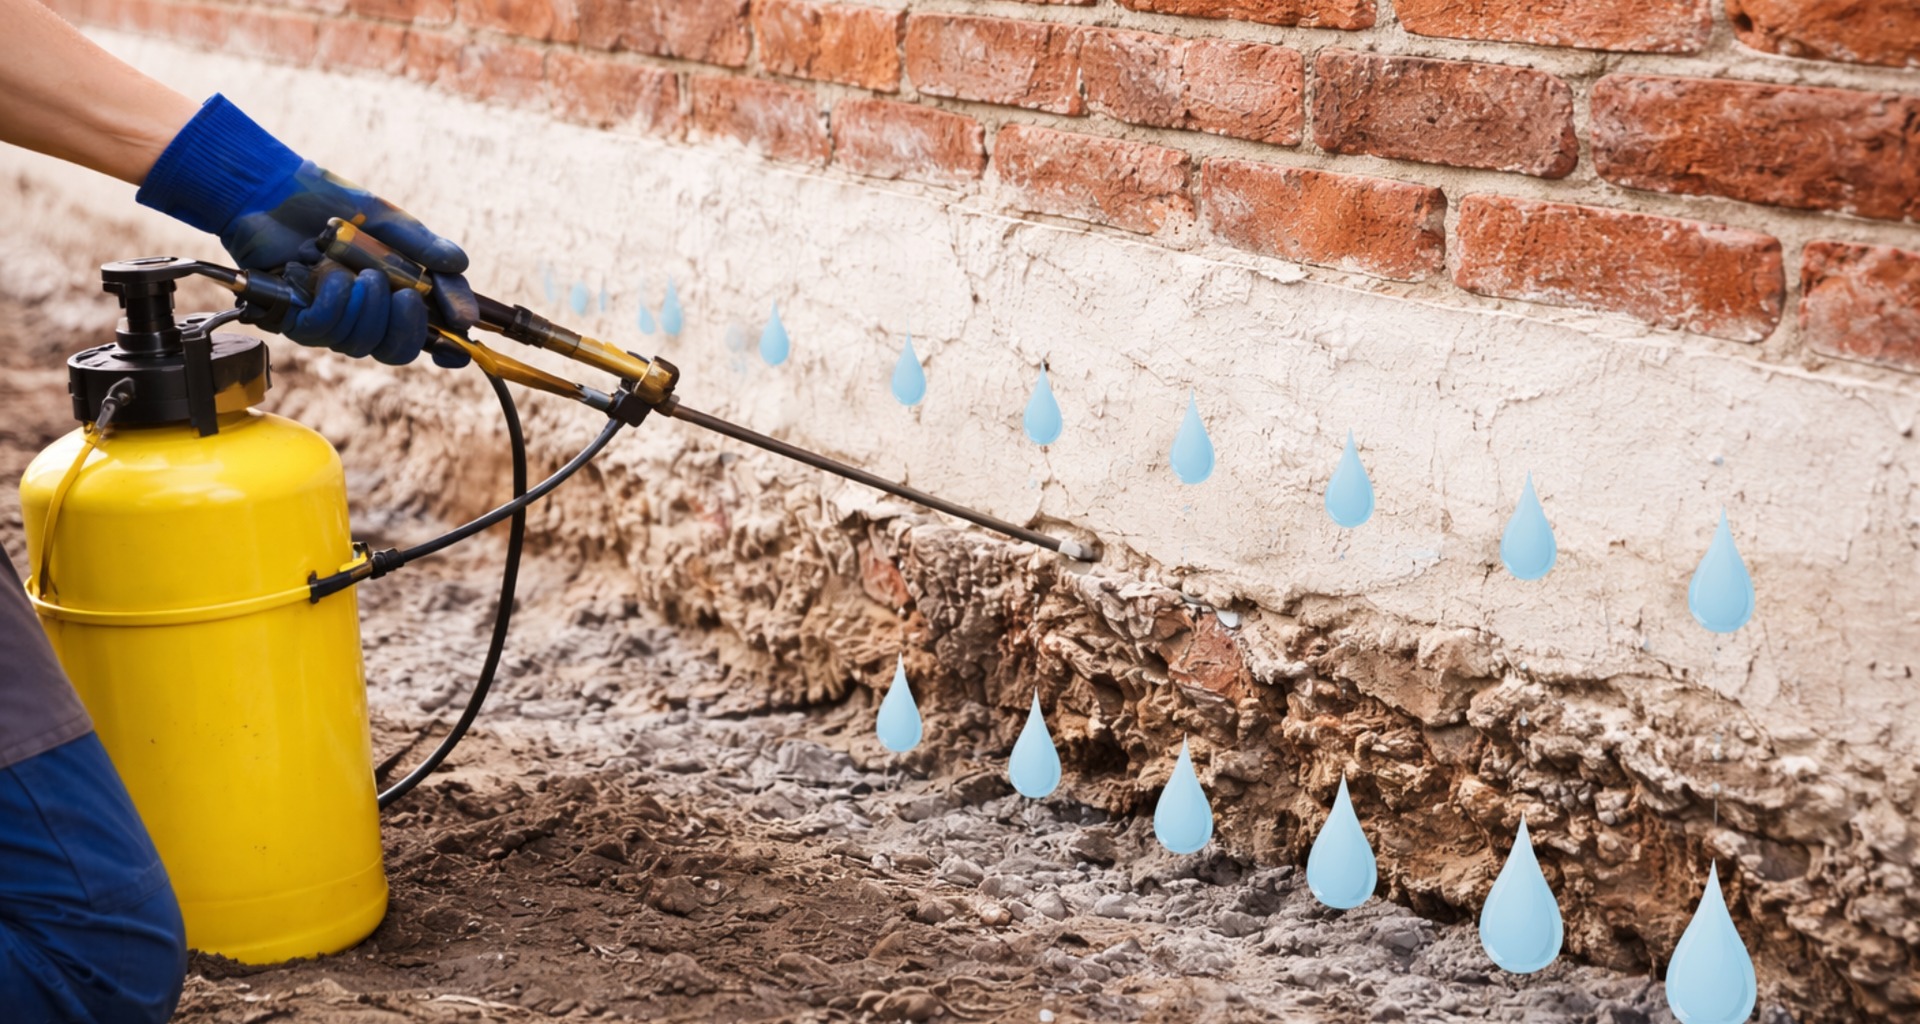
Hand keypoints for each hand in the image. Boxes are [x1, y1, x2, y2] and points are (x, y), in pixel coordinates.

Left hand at [137, 95, 471, 366]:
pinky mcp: (293, 317)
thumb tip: (461, 265)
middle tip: (402, 294)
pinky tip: (325, 272)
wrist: (271, 188)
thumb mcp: (386, 218)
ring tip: (356, 271)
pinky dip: (332, 302)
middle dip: (405, 327)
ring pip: (360, 343)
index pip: (425, 334)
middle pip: (396, 350)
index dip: (447, 345)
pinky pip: (323, 330)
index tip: (460, 334)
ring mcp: (329, 317)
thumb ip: (424, 245)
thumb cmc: (326, 200)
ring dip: (365, 307)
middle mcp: (363, 312)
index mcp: (392, 293)